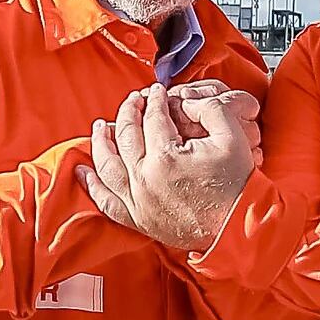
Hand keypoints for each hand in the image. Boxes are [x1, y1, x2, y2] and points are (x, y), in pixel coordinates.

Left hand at [79, 83, 254, 248]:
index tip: (157, 91)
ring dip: (101, 142)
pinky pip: (106, 202)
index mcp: (166, 157)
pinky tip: (82, 172)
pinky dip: (92, 186)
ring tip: (99, 126)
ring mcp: (138, 202)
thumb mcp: (233, 137)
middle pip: (126, 136)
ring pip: (108, 166)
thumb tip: (186, 99)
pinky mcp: (138, 220)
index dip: (155, 99)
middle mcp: (145, 179)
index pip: (153, 117)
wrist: (237, 229)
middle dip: (128, 112)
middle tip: (133, 100)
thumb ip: (210, 109)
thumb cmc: (236, 185)